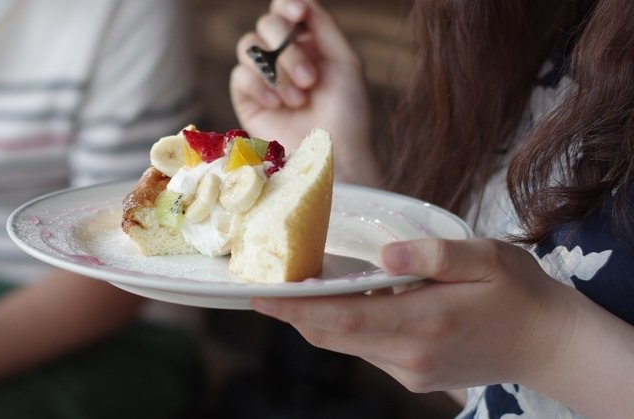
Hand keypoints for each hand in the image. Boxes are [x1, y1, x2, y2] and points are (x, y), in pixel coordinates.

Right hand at [231, 0, 376, 183]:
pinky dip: (260, 87)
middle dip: (288, 49)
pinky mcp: (246, 100)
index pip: (285, 9)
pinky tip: (279, 106)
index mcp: (308, 42)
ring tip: (298, 99)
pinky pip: (239, 76)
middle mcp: (282, 56)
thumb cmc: (347, 111)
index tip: (298, 17)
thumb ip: (322, 26)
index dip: (287, 6)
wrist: (334, 153)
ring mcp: (263, 77)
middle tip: (309, 79)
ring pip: (250, 47)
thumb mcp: (345, 62)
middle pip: (266, 24)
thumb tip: (301, 1)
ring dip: (277, 71)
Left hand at [251, 238, 578, 392]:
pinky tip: (346, 303)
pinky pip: (368, 350)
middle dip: (295, 314)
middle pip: (334, 336)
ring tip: (298, 288)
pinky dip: (348, 328)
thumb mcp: (486, 258)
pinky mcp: (416, 376)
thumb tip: (385, 255)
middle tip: (264, 287)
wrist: (551, 345)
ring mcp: (412, 371)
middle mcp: (411, 354)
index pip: (343, 318)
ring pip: (347, 345)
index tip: (260, 296)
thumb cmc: (520, 293)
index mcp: (425, 322)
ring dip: (320, 320)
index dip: (296, 309)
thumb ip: (434, 255)